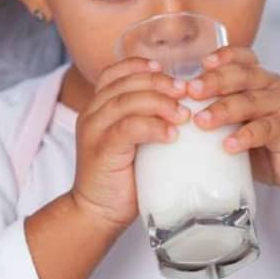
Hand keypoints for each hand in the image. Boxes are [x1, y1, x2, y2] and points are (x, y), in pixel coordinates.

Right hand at [70, 57, 189, 229]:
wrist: (96, 212)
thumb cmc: (122, 178)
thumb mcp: (134, 143)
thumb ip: (147, 122)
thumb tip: (187, 107)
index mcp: (99, 107)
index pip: (115, 72)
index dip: (140, 65)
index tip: (166, 69)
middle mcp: (92, 113)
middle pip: (125, 82)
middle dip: (159, 82)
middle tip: (185, 91)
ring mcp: (94, 130)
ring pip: (127, 101)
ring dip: (160, 103)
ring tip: (184, 115)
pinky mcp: (102, 150)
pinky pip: (129, 128)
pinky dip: (153, 127)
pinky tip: (172, 134)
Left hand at [187, 48, 279, 194]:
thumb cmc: (273, 147)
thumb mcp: (244, 126)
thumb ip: (221, 118)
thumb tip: (176, 119)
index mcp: (260, 80)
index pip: (241, 58)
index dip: (222, 57)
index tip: (201, 64)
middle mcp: (272, 86)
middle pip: (241, 75)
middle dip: (213, 81)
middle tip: (190, 91)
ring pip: (250, 100)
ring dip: (223, 109)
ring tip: (201, 121)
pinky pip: (265, 129)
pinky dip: (245, 136)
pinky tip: (228, 145)